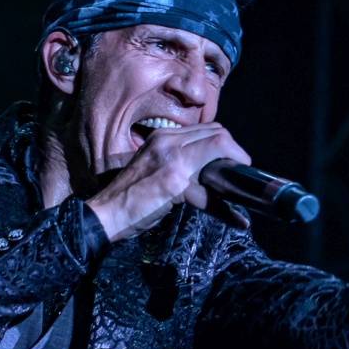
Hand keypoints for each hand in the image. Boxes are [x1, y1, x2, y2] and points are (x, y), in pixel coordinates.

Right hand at [87, 123, 251, 240]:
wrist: (104, 214)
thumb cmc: (127, 197)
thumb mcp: (152, 167)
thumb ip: (175, 160)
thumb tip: (204, 167)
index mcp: (162, 136)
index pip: (207, 128)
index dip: (226, 144)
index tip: (232, 163)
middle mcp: (167, 141)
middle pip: (218, 134)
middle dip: (236, 154)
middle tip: (240, 176)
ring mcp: (171, 159)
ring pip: (219, 149)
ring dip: (236, 172)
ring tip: (244, 191)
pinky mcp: (174, 183)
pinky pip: (209, 194)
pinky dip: (226, 210)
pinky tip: (237, 221)